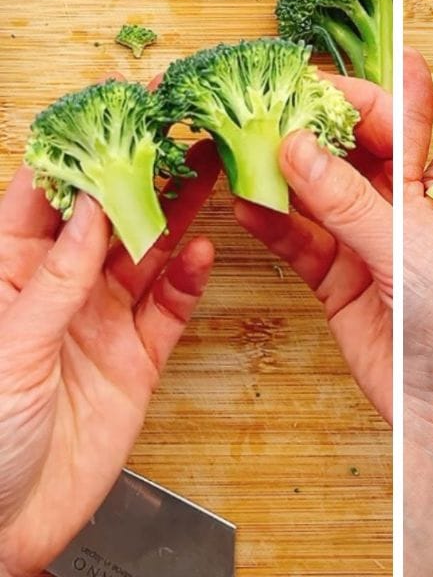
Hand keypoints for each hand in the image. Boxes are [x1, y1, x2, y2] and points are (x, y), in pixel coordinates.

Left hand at [0, 143, 218, 576]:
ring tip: (210, 172)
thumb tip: (91, 209)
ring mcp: (99, 323)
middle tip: (182, 130)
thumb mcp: (10, 346)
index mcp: (7, 276)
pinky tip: (203, 253)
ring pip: (147, 254)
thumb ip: (57, 278)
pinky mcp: (136, 360)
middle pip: (107, 216)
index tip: (116, 109)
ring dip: (178, 214)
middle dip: (143, 171)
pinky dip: (190, 280)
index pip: (45, 197)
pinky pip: (170, 309)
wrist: (4, 524)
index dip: (81, 149)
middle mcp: (56, 291)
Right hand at [235, 74, 392, 422]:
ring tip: (243, 140)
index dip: (381, 93)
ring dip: (284, 167)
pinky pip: (303, 244)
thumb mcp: (415, 247)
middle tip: (280, 97)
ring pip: (324, 188)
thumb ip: (352, 199)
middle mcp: (417, 205)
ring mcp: (378, 241)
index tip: (341, 76)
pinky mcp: (345, 281)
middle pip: (365, 144)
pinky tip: (244, 205)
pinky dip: (274, 226)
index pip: (414, 116)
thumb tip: (295, 144)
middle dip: (324, 118)